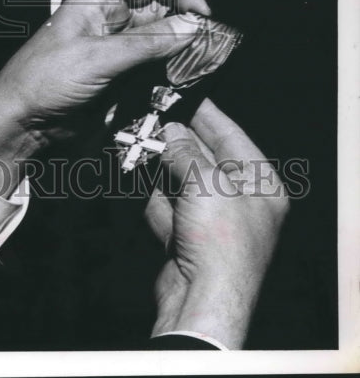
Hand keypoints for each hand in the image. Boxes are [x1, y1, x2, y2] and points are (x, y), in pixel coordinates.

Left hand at [0, 0, 209, 173]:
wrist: (21, 124)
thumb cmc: (41, 80)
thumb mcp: (96, 57)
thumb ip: (146, 42)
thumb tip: (190, 25)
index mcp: (98, 0)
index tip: (201, 12)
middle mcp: (111, 19)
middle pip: (161, 8)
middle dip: (185, 22)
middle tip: (208, 43)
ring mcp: (118, 49)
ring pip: (162, 41)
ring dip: (181, 51)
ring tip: (198, 65)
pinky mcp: (122, 76)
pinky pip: (155, 68)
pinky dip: (171, 73)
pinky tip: (182, 82)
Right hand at [146, 99, 288, 348]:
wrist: (201, 300)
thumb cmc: (220, 238)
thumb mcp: (206, 183)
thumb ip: (185, 150)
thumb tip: (168, 128)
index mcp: (261, 186)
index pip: (233, 137)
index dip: (206, 113)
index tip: (183, 92)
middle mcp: (241, 202)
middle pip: (205, 157)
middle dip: (176, 137)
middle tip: (150, 111)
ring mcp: (212, 221)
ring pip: (181, 179)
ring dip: (158, 160)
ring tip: (135, 133)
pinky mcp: (186, 238)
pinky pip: (166, 204)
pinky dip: (149, 189)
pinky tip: (131, 168)